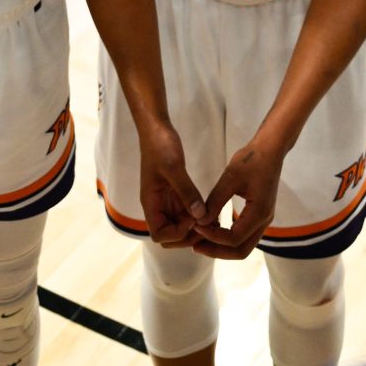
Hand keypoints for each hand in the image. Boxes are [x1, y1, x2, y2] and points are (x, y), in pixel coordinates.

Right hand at [138, 122, 208, 245]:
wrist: (156, 129)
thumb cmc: (160, 146)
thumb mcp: (174, 168)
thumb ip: (186, 192)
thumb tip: (199, 216)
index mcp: (151, 203)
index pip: (159, 235)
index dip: (177, 234)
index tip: (193, 220)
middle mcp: (157, 206)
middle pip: (170, 236)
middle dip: (188, 236)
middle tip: (208, 226)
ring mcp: (166, 201)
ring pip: (180, 226)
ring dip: (195, 228)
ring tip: (214, 221)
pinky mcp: (175, 193)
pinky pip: (185, 212)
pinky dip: (197, 216)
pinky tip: (212, 212)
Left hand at [191, 139, 285, 258]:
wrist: (270, 149)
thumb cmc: (251, 160)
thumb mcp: (230, 178)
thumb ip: (215, 201)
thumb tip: (200, 222)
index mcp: (259, 213)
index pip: (234, 238)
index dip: (213, 237)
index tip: (195, 226)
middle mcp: (264, 221)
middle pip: (241, 250)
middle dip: (217, 251)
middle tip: (195, 246)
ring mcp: (263, 219)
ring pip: (243, 245)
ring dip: (221, 246)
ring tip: (199, 240)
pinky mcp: (258, 215)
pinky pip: (244, 235)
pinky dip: (227, 237)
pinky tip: (211, 228)